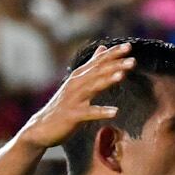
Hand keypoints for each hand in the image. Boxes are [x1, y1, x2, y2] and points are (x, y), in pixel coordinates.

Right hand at [17, 41, 134, 150]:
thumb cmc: (64, 106)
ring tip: (123, 75)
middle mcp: (75, 84)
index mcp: (79, 77)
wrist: (41, 128)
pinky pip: (88, 113)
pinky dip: (101, 111)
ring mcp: (73, 99)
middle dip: (115, 65)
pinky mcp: (72, 115)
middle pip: (97, 72)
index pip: (98, 62)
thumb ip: (91, 67)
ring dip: (107, 80)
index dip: (112, 54)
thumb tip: (102, 48)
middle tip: (132, 59)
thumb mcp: (77, 83)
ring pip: (92, 87)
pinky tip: (115, 112)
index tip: (129, 46)